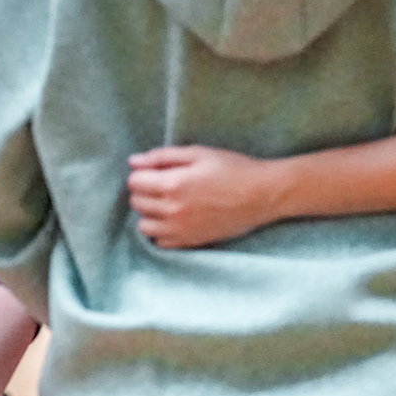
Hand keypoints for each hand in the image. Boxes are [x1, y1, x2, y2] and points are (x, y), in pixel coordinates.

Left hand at [128, 146, 288, 247]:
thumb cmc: (233, 169)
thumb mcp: (199, 154)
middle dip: (144, 191)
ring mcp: (181, 230)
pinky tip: (175, 219)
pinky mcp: (190, 242)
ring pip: (143, 226)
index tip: (156, 171)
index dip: (142, 173)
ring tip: (167, 203)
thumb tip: (133, 161)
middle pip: (136, 203)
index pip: (134, 182)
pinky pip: (160, 242)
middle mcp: (173, 210)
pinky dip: (162, 231)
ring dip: (149, 213)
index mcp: (173, 184)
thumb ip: (162, 157)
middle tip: (163, 184)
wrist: (262, 195)